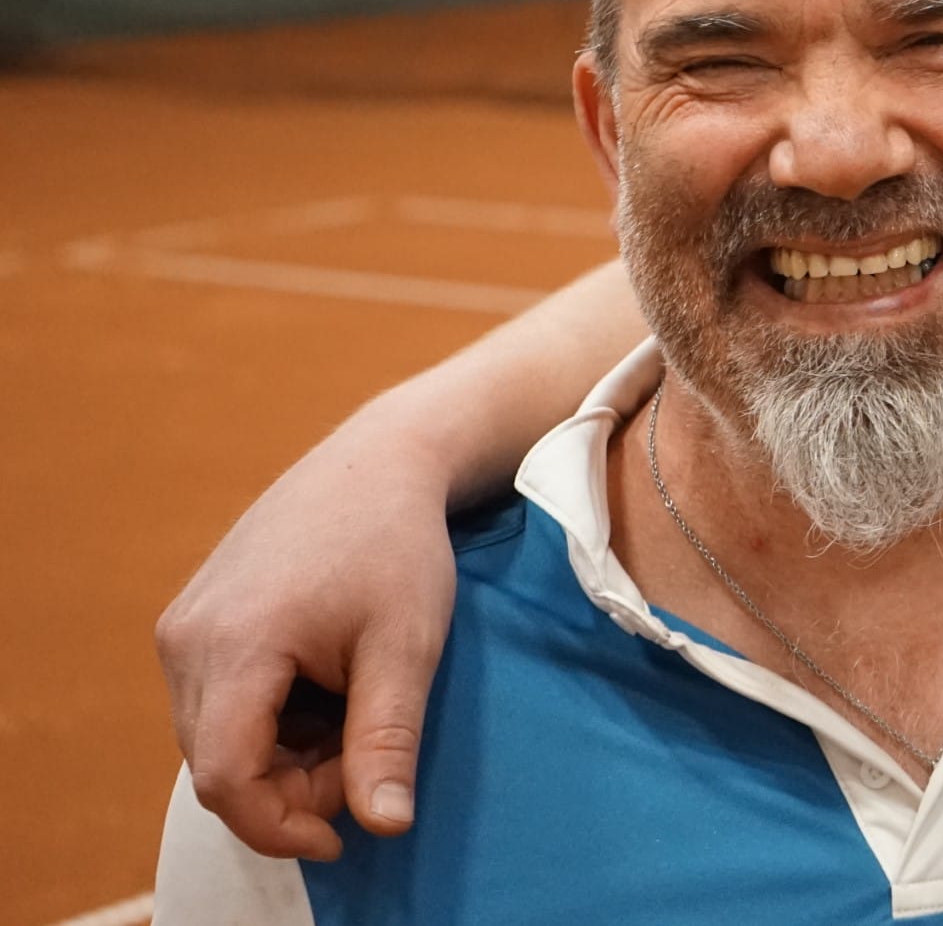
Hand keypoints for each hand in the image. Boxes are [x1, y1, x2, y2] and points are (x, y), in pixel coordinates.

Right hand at [157, 422, 457, 859]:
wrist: (376, 464)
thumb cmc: (399, 548)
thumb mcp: (407, 646)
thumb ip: (388, 741)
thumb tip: (386, 827)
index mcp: (236, 644)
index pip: (227, 779)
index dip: (281, 824)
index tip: (344, 833)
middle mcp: (187, 639)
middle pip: (218, 765)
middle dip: (291, 786)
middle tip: (364, 750)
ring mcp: (180, 628)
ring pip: (214, 740)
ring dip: (280, 752)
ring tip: (351, 702)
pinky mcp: (188, 622)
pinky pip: (213, 704)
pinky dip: (267, 719)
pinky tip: (323, 683)